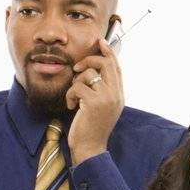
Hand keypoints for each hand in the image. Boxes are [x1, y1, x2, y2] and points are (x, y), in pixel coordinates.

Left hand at [67, 36, 125, 161]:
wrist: (90, 148)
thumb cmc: (91, 128)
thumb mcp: (101, 106)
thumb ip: (102, 89)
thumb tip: (94, 68)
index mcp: (119, 96)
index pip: (116, 67)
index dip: (108, 52)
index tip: (100, 41)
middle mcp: (116, 95)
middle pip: (105, 63)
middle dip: (88, 60)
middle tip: (77, 68)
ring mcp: (106, 98)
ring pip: (88, 73)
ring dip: (76, 83)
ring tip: (75, 97)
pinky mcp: (94, 102)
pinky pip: (77, 86)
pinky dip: (70, 95)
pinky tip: (71, 106)